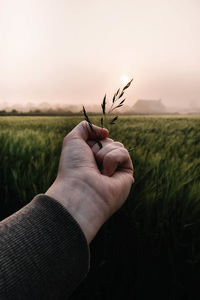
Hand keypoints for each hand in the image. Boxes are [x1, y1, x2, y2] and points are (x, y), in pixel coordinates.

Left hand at [45, 121, 133, 242]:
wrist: (80, 191)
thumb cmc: (73, 167)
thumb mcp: (72, 140)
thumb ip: (86, 127)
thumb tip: (106, 132)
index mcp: (89, 158)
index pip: (98, 138)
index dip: (90, 142)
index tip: (83, 152)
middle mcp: (102, 164)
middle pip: (108, 140)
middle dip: (97, 147)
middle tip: (90, 163)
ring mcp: (115, 169)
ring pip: (117, 145)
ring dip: (104, 154)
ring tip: (98, 171)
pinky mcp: (126, 174)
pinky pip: (124, 153)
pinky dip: (113, 160)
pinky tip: (106, 174)